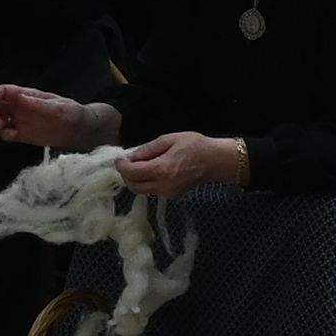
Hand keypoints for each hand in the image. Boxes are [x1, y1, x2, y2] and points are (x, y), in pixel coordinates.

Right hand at [0, 84, 113, 149]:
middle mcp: (21, 107)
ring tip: (3, 128)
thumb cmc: (71, 113)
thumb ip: (38, 104)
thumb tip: (19, 97)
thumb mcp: (57, 107)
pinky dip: (5, 134)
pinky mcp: (23, 134)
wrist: (80, 130)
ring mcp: (21, 121)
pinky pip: (7, 133)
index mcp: (27, 96)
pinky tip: (13, 136)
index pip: (4, 92)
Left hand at [115, 131, 246, 199]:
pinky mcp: (172, 196)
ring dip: (135, 180)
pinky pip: (152, 191)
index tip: (119, 159)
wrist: (216, 161)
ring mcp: (168, 193)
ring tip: (138, 166)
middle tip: (127, 162)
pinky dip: (146, 182)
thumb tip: (131, 156)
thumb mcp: (170, 139)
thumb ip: (148, 149)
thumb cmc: (195, 145)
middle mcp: (163, 185)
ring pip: (141, 191)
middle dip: (126, 175)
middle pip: (133, 186)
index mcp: (162, 169)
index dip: (121, 166)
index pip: (132, 173)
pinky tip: (150, 171)